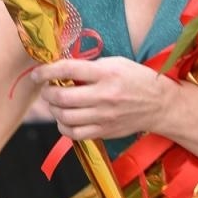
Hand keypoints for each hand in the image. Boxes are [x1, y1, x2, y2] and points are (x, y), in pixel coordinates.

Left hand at [31, 57, 172, 141]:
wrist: (160, 105)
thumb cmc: (137, 80)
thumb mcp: (117, 63)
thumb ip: (90, 66)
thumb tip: (62, 69)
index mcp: (106, 73)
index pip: (68, 70)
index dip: (46, 71)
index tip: (37, 73)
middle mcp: (104, 95)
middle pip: (62, 97)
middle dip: (47, 93)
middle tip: (47, 89)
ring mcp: (104, 116)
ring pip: (65, 117)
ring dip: (54, 110)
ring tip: (56, 104)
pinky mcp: (105, 131)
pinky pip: (75, 134)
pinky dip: (64, 127)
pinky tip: (65, 119)